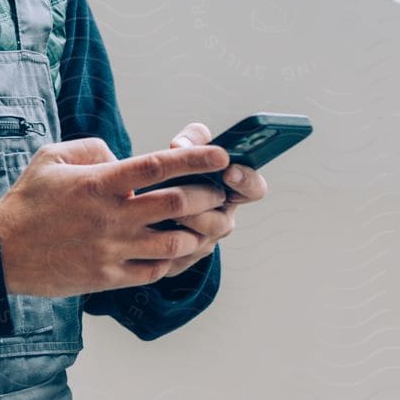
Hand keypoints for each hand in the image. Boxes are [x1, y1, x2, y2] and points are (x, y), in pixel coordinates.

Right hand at [0, 136, 235, 296]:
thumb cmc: (27, 202)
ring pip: (174, 243)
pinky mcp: (109, 278)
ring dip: (199, 233)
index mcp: (100, 183)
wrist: (1, 253)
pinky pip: (156, 271)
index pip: (158, 166)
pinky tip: (183, 250)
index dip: (195, 159)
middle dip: (208, 196)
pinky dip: (176, 260)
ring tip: (210, 224)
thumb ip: (92, 149)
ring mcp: (112, 250)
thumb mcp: (52, 158)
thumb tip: (121, 156)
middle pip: (177, 204)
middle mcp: (112, 216)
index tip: (221, 155)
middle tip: (221, 192)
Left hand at [159, 121, 267, 266]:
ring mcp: (204, 242)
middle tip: (182, 195)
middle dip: (200, 207)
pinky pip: (176, 258)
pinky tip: (148, 229)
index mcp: (232, 190)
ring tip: (160, 212)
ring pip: (199, 241)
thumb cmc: (175, 172)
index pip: (254, 188)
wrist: (144, 205)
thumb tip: (181, 145)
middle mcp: (222, 219)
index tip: (228, 171)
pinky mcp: (182, 260)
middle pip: (222, 222)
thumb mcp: (186, 149)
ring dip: (179, 224)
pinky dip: (161, 243)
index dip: (246, 181)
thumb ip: (190, 139)